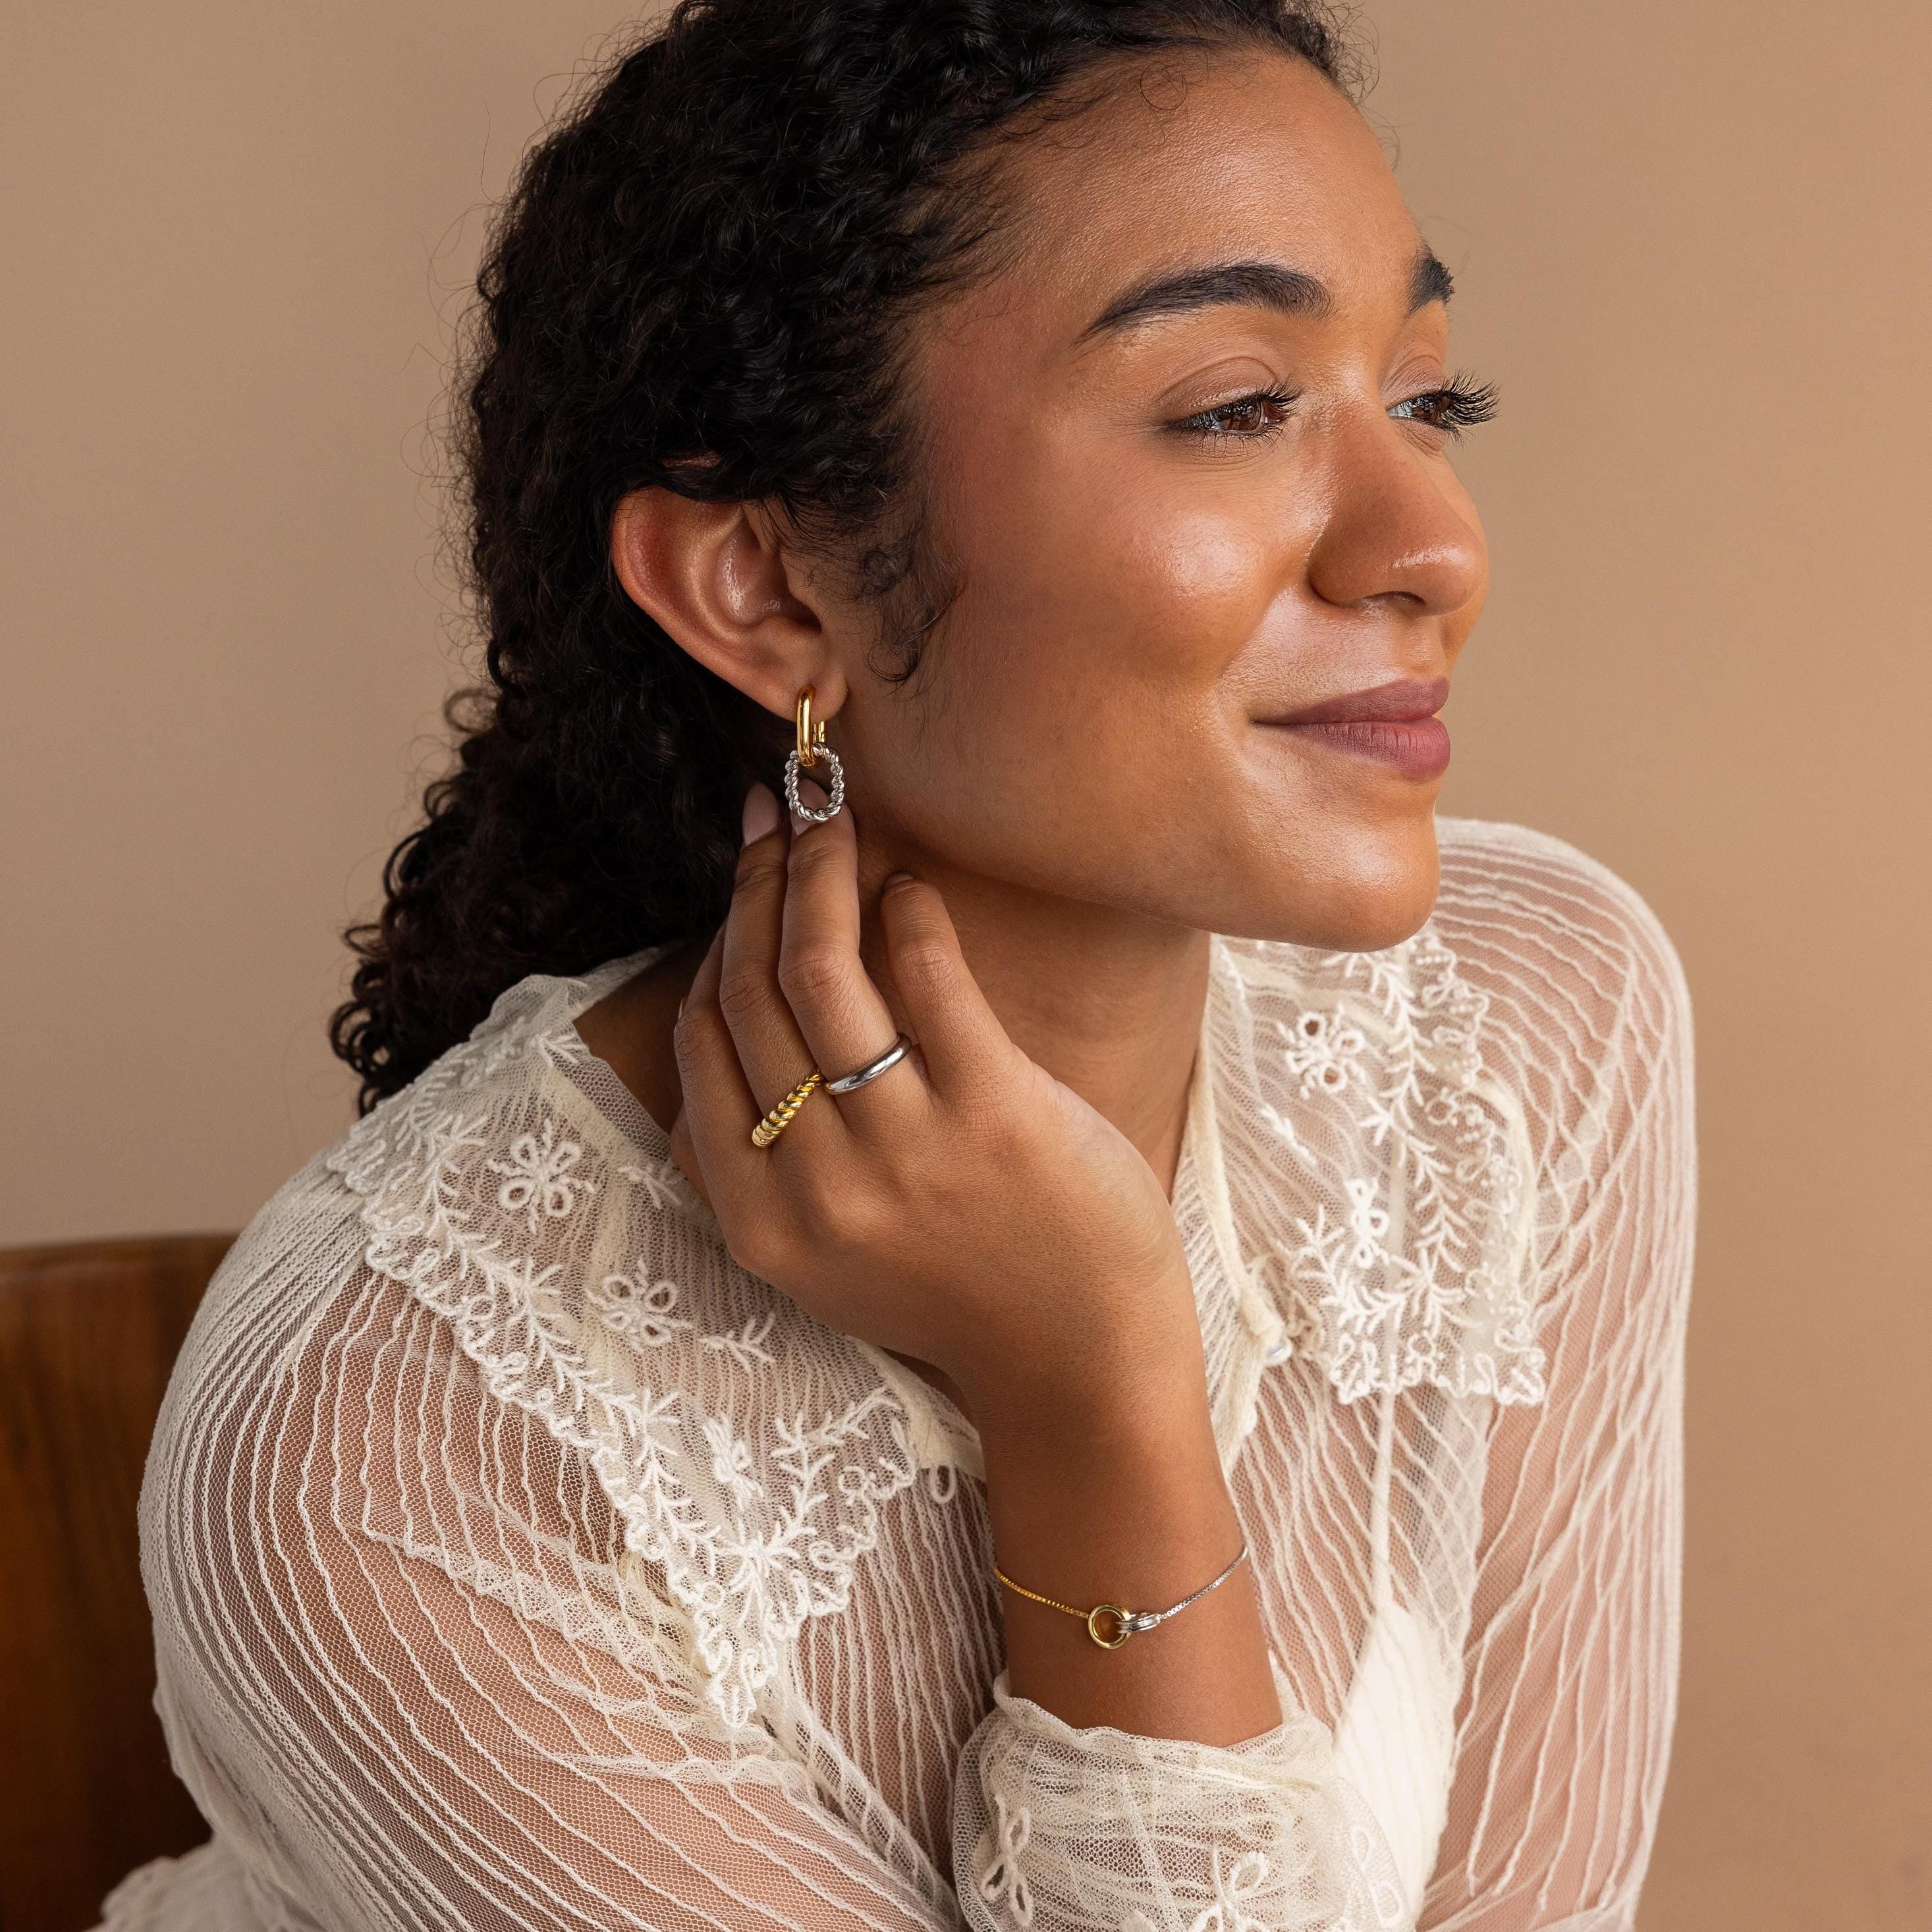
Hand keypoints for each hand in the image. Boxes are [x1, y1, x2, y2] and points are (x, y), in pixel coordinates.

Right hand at [668, 781, 1206, 1440]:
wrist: (1082, 1364)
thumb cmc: (959, 1289)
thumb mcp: (827, 1252)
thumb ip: (769, 1153)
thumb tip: (742, 995)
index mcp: (761, 1220)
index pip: (703, 1044)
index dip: (714, 944)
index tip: (739, 886)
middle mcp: (817, 1183)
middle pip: (751, 992)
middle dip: (756, 883)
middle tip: (776, 814)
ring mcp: (903, 1148)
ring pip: (818, 970)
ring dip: (818, 871)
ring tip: (833, 817)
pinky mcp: (994, 1112)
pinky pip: (926, 977)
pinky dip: (907, 912)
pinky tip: (909, 886)